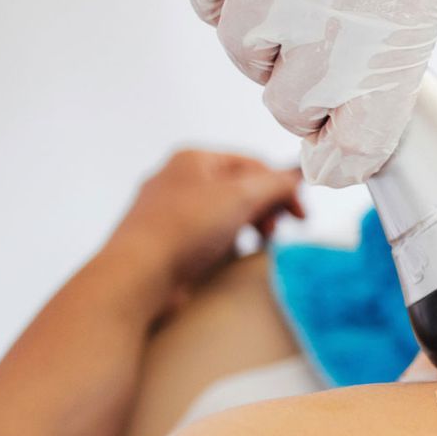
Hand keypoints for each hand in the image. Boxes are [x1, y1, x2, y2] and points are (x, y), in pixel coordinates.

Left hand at [101, 150, 302, 317]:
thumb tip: (296, 175)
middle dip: (265, 209)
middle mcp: (179, 180)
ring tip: (258, 246)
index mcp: (194, 159)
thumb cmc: (184, 228)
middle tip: (277, 231)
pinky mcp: (166, 242)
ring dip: (248, 228)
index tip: (300, 215)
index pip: (252, 164)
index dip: (281, 187)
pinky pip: (207, 237)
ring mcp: (170, 212)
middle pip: (239, 188)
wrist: (137, 276)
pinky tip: (230, 259)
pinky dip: (225, 245)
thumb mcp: (240, 197)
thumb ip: (275, 183)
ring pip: (223, 214)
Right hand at [180, 0, 436, 186]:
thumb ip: (388, 62)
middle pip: (289, 102)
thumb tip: (346, 108)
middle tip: (320, 72)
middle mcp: (333, 8)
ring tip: (292, 12)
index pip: (354, 143)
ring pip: (242, 47)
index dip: (342, 161)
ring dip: (263, 45)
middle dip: (305, 98)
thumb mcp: (436, 1)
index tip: (336, 161)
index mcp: (398, 39)